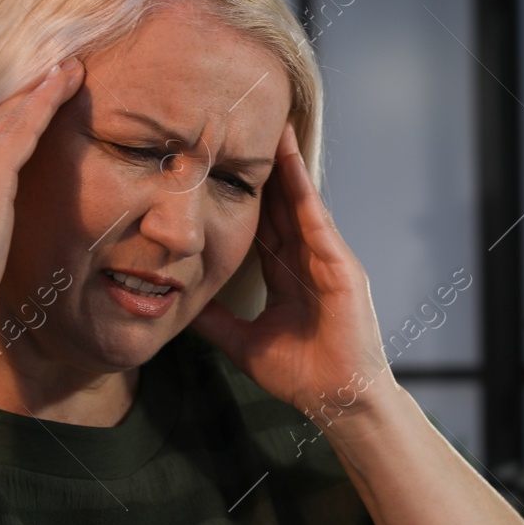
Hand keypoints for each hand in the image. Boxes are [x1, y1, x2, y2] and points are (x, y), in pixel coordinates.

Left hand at [191, 122, 395, 422]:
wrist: (338, 400)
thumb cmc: (303, 376)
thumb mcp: (244, 343)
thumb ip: (217, 323)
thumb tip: (181, 304)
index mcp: (287, 277)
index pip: (263, 226)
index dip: (244, 195)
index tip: (220, 165)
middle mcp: (308, 261)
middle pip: (281, 205)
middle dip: (264, 168)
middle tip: (242, 127)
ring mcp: (327, 260)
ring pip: (300, 201)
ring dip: (284, 163)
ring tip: (268, 124)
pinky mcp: (341, 265)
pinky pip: (317, 218)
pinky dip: (303, 187)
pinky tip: (289, 158)